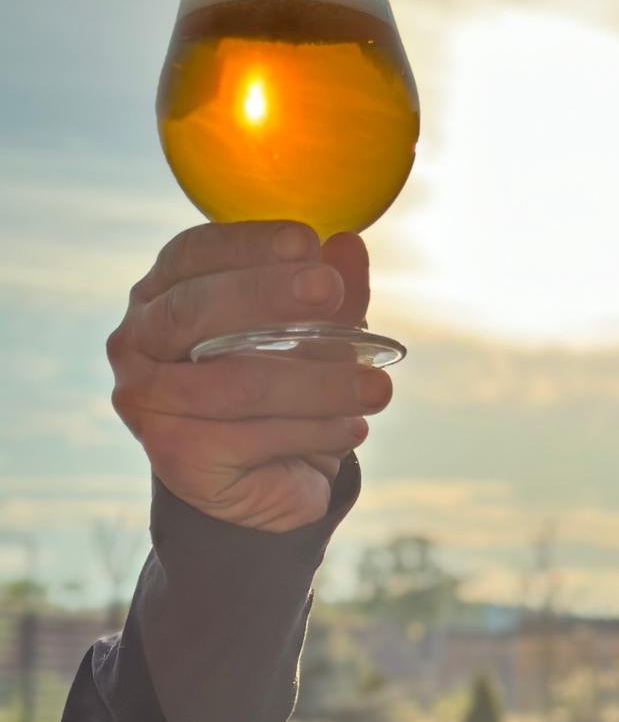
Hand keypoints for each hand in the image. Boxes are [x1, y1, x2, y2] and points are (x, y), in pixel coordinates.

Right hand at [107, 221, 392, 531]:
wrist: (266, 480)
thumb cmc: (282, 390)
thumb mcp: (313, 335)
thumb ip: (331, 294)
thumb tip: (348, 246)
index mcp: (162, 294)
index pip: (193, 254)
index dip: (248, 244)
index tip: (307, 241)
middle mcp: (138, 343)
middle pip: (197, 309)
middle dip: (268, 295)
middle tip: (331, 290)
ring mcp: (147, 402)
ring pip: (238, 382)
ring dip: (319, 383)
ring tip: (377, 387)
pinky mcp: (175, 455)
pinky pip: (254, 436)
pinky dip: (314, 430)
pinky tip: (352, 428)